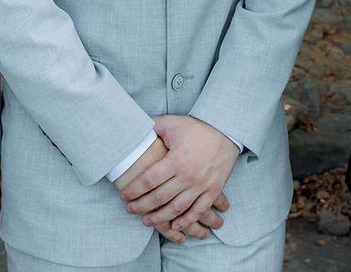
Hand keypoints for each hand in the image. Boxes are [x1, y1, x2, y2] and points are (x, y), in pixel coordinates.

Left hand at [119, 116, 239, 240]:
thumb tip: (133, 127)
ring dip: (160, 217)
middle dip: (141, 206)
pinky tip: (175, 226)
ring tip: (146, 220)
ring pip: (177, 208)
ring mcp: (202, 185)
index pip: (149, 180)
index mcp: (176, 159)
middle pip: (159, 197)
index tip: (123, 196)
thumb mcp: (172, 123)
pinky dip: (187, 221)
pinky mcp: (213, 190)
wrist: (227, 131)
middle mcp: (188, 175)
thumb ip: (152, 126)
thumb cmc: (197, 128)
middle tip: (129, 209)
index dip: (134, 190)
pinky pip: (198, 210)